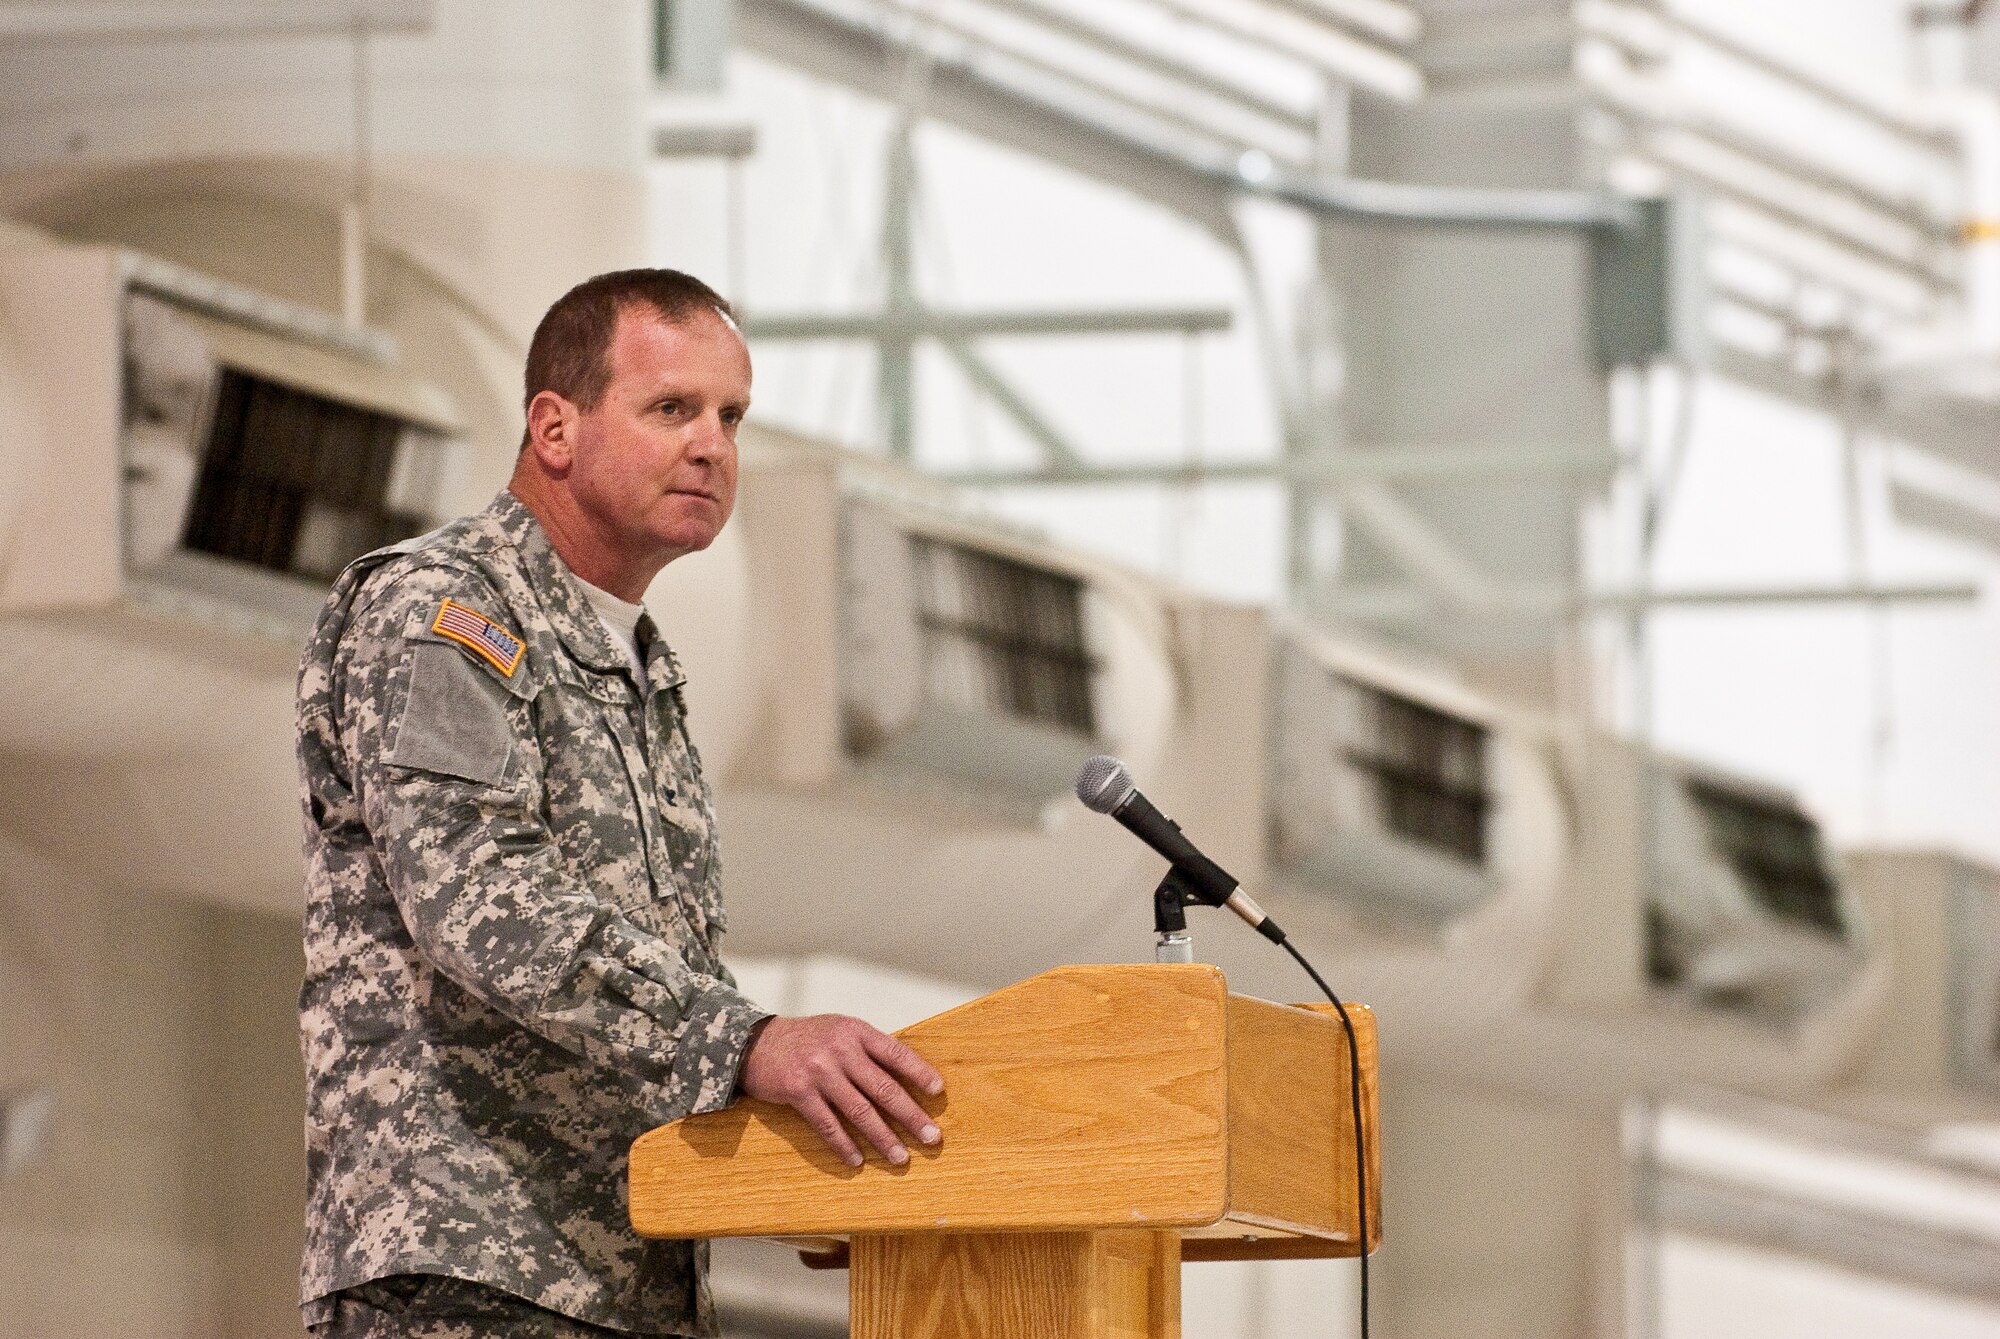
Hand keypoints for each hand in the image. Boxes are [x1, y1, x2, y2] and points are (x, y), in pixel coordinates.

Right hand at [738, 1014, 943, 1166]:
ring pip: (859, 1111)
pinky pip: (827, 1125)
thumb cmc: (806, 1039)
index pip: (895, 1053)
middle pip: (883, 1088)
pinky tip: (858, 1160)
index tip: (938, 1092)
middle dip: (911, 1115)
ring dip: (883, 1138)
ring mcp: (819, 1071)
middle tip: (931, 1136)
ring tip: (901, 1157)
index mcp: (855, 1031)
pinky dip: (844, 1145)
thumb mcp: (839, 1032)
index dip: (919, 1072)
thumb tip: (906, 1077)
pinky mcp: (799, 1092)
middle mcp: (840, 1050)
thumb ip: (867, 1050)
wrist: (756, 1043)